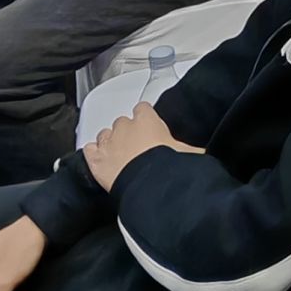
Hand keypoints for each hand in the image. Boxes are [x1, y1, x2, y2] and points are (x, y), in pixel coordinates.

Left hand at [83, 101, 201, 190]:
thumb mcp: (188, 153)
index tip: (149, 124)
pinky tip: (98, 157)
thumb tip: (202, 154)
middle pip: (122, 122)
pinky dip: (92, 153)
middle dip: (127, 131)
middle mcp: (124, 127)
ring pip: (104, 134)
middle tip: (137, 145)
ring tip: (118, 153)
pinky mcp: (95, 160)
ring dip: (110, 141)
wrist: (146, 183)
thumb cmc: (167, 164)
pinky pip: (88, 150)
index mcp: (147, 120)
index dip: (145, 116)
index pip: (143, 108)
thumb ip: (191, 149)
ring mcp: (108, 142)